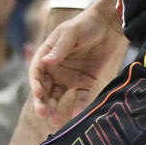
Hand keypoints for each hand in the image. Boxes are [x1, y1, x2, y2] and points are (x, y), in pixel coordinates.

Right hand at [29, 0, 124, 126]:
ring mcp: (69, 77)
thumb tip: (46, 62)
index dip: (35, 84)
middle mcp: (56, 69)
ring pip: (57, 96)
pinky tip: (76, 116)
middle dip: (41, 102)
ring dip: (54, 108)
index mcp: (48, 55)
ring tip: (54, 120)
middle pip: (44, 88)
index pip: (36, 73)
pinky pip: (80, 97)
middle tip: (42, 113)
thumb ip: (60, 48)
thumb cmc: (86, 24)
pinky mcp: (85, 82)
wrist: (110, 25)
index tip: (39, 93)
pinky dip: (77, 107)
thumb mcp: (72, 33)